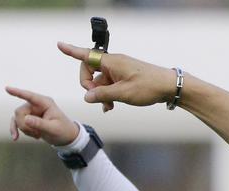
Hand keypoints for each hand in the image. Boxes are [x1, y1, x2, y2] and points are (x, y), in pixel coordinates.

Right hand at [4, 86, 79, 146]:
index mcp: (45, 103)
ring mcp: (31, 111)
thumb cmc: (63, 130)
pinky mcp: (27, 118)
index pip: (30, 96)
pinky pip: (16, 123)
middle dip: (24, 125)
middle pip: (19, 111)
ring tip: (37, 135)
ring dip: (24, 129)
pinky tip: (15, 138)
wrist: (65, 137)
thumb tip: (26, 119)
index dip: (18, 92)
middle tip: (36, 133)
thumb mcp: (53, 129)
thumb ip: (40, 124)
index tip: (7, 88)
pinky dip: (16, 130)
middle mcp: (36, 105)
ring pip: (17, 118)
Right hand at [57, 42, 178, 112]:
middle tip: (97, 99)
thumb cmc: (148, 86)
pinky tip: (110, 107)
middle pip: (90, 72)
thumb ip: (102, 95)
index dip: (71, 51)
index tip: (59, 45)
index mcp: (111, 62)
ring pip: (100, 82)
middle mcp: (113, 63)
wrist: (168, 86)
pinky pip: (109, 85)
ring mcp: (118, 70)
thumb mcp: (123, 94)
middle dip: (89, 86)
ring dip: (100, 95)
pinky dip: (107, 95)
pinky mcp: (124, 77)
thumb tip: (86, 96)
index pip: (86, 55)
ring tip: (108, 107)